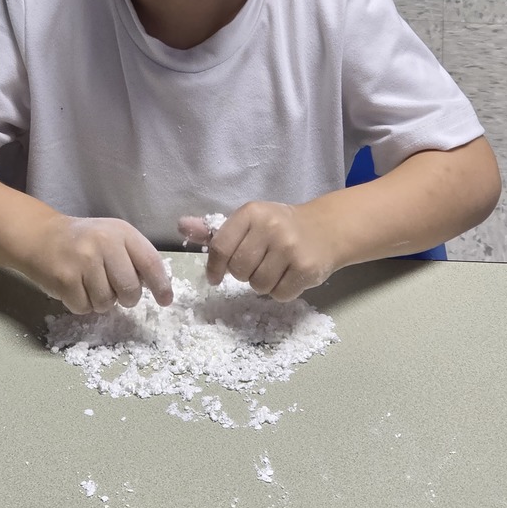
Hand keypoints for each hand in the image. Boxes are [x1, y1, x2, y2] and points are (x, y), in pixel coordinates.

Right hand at [29, 216, 173, 314]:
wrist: (41, 236)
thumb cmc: (84, 240)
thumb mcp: (113, 237)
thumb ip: (134, 257)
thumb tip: (155, 286)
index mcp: (122, 232)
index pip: (150, 261)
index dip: (160, 284)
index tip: (165, 300)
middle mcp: (104, 243)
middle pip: (130, 289)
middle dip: (126, 298)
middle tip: (117, 291)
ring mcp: (83, 261)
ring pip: (106, 303)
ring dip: (101, 302)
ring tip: (91, 284)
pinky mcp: (64, 279)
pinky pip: (84, 308)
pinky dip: (81, 304)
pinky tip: (75, 288)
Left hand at [179, 201, 337, 301]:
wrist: (325, 228)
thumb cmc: (279, 226)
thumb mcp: (248, 221)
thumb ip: (214, 229)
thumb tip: (181, 226)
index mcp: (251, 212)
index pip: (220, 247)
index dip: (215, 267)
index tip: (216, 277)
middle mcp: (271, 227)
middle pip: (239, 270)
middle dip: (244, 274)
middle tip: (258, 263)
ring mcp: (290, 248)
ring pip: (258, 285)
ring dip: (263, 284)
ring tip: (275, 268)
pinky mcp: (307, 268)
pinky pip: (279, 295)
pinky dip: (281, 291)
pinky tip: (289, 275)